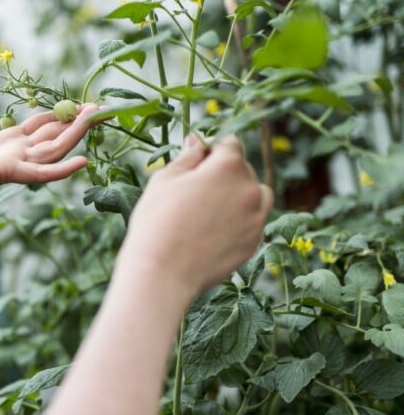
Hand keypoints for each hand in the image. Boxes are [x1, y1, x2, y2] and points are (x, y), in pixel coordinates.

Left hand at [0, 104, 100, 229]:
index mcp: (2, 146)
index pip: (38, 128)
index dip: (58, 115)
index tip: (78, 103)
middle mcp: (12, 155)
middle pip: (52, 136)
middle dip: (75, 121)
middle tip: (101, 106)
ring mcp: (11, 166)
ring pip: (52, 149)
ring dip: (76, 134)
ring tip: (98, 117)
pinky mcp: (5, 174)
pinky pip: (38, 173)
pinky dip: (61, 169)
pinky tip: (82, 161)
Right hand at [118, 135, 272, 297]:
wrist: (162, 272)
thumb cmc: (157, 221)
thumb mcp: (165, 179)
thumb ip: (188, 157)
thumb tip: (199, 142)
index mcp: (228, 166)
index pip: (230, 143)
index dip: (211, 150)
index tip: (196, 162)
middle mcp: (251, 189)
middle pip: (244, 169)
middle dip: (224, 173)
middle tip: (195, 191)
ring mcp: (257, 218)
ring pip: (257, 195)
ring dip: (240, 195)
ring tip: (211, 209)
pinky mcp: (255, 243)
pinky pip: (253, 223)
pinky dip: (239, 221)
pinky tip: (213, 231)